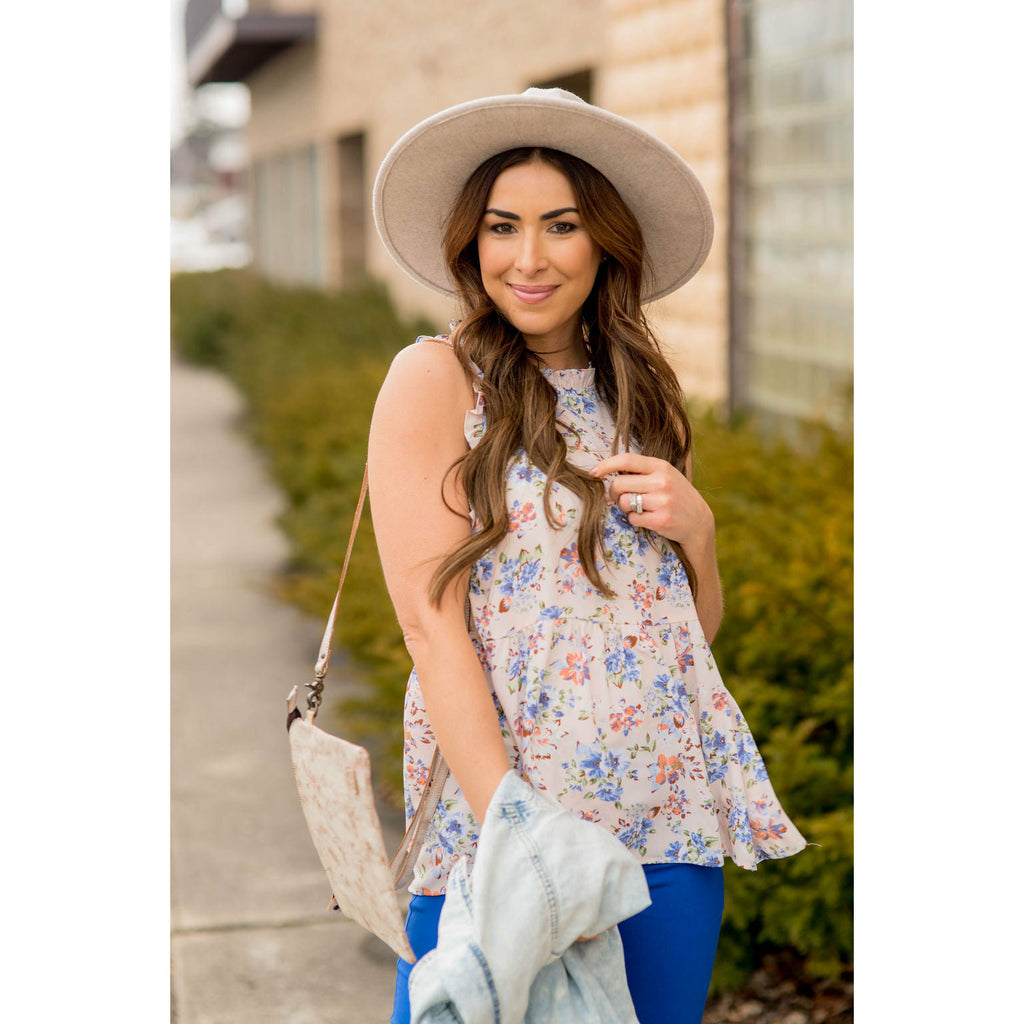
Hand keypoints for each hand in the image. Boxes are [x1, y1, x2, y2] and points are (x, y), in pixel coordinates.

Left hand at [589, 452, 713, 549]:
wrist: (699, 522)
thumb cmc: (675, 496)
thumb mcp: (665, 476)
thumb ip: (642, 471)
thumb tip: (609, 468)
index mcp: (661, 466)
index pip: (627, 460)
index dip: (606, 465)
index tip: (593, 472)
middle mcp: (662, 481)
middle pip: (619, 484)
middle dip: (613, 492)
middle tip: (619, 497)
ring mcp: (662, 501)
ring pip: (623, 502)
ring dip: (625, 507)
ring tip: (640, 508)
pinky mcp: (661, 520)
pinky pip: (632, 518)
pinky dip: (635, 520)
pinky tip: (647, 518)